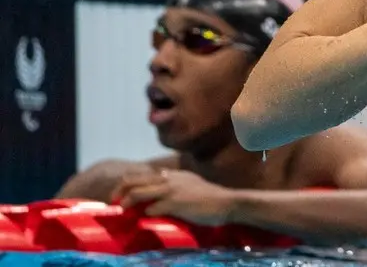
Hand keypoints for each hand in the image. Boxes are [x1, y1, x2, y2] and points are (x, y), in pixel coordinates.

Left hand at [111, 170, 234, 226]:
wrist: (227, 203)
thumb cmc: (210, 198)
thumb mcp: (191, 185)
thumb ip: (176, 185)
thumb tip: (160, 195)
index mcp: (172, 174)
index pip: (142, 174)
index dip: (128, 183)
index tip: (120, 195)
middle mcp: (169, 179)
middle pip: (134, 180)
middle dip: (119, 191)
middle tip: (114, 202)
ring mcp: (172, 190)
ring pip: (138, 192)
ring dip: (127, 202)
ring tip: (122, 211)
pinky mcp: (175, 203)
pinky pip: (151, 208)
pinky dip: (145, 214)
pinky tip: (144, 219)